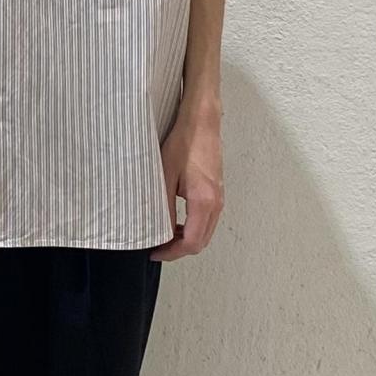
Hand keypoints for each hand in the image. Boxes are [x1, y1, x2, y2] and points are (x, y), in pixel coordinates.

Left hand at [148, 106, 223, 260]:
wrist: (201, 122)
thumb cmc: (184, 143)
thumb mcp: (165, 176)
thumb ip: (163, 207)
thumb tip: (159, 230)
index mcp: (204, 202)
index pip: (191, 243)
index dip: (171, 253)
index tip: (155, 252)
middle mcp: (216, 203)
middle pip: (200, 242)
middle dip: (178, 249)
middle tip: (158, 247)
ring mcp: (219, 198)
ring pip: (205, 232)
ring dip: (186, 239)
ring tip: (164, 236)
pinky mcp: (217, 192)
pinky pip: (207, 220)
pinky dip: (193, 228)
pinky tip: (177, 221)